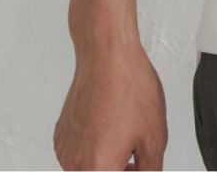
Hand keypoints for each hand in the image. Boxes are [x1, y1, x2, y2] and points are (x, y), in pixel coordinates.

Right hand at [53, 42, 166, 169]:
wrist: (107, 56)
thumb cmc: (129, 88)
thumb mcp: (155, 137)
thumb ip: (149, 170)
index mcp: (98, 169)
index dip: (132, 170)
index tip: (138, 163)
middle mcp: (75, 165)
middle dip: (120, 168)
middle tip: (135, 152)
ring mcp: (65, 150)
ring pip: (89, 168)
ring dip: (107, 160)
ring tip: (124, 132)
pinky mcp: (61, 136)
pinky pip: (79, 153)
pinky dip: (94, 147)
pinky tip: (108, 125)